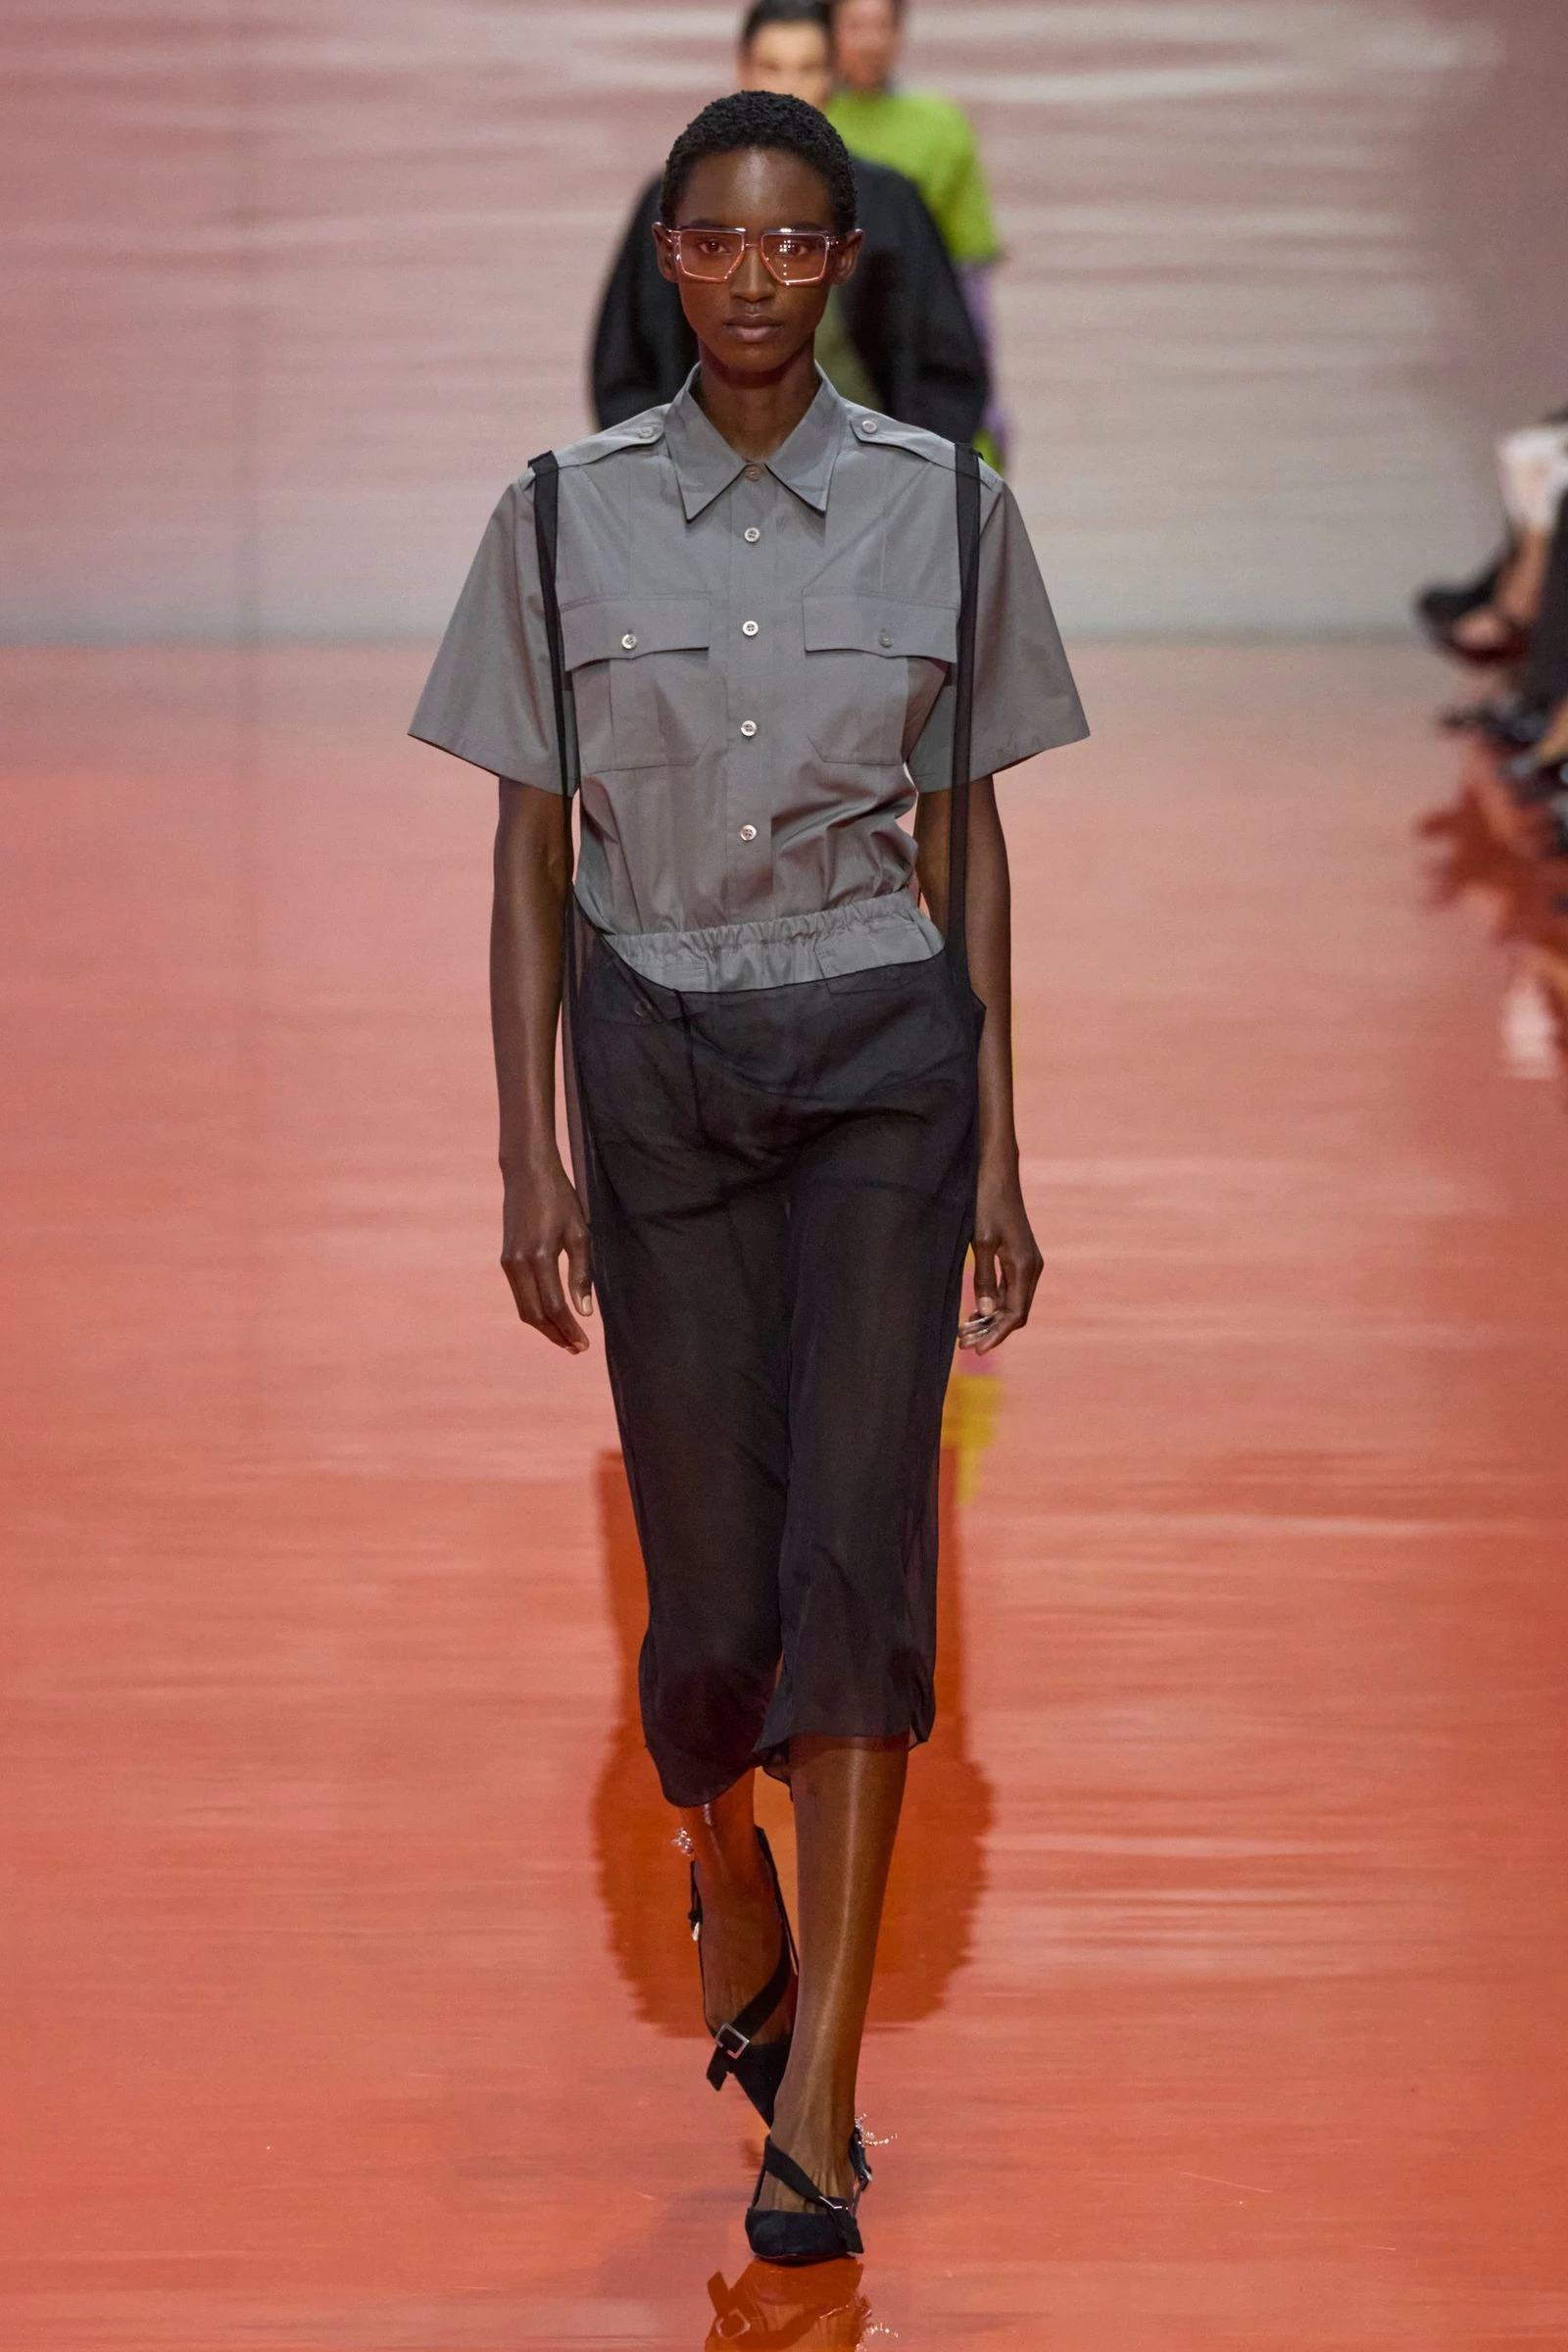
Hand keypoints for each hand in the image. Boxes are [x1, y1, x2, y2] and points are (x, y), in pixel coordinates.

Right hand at [500, 1157, 592, 1351]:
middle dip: (556, 1335)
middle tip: (577, 1348)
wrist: (526, 1173)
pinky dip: (536, 1310)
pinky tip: (552, 1315)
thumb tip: (585, 1312)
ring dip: (545, 1327)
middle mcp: (518, 1264)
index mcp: (539, 1256)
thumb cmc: (559, 1199)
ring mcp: (508, 1262)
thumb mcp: (579, 1233)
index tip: (584, 1345)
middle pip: (535, 1315)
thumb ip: (582, 1274)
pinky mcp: (506, 1259)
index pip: (554, 1306)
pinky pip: (520, 1295)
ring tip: (567, 1338)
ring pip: (524, 1308)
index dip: (569, 1329)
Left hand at [959, 1158, 1041, 1354]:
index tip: (977, 1349)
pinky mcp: (1020, 1257)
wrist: (998, 1174)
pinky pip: (1011, 1289)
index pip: (1015, 1314)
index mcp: (1025, 1266)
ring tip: (966, 1332)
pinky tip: (977, 1311)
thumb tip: (988, 1311)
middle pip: (1016, 1312)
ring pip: (1014, 1302)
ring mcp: (1028, 1262)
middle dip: (992, 1331)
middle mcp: (1032, 1267)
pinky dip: (995, 1303)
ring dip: (993, 1319)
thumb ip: (985, 1278)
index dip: (996, 1334)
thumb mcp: (981, 1241)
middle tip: (965, 1344)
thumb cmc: (987, 1203)